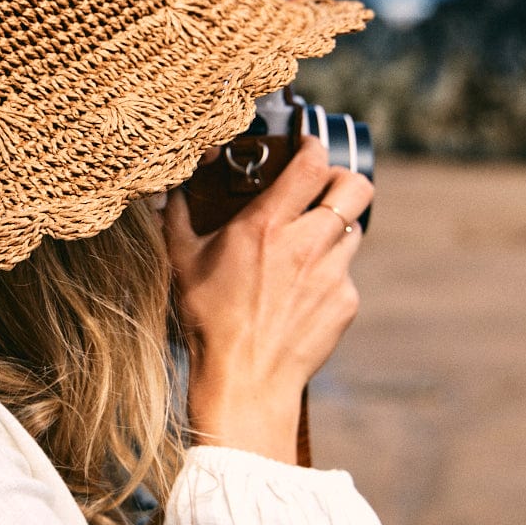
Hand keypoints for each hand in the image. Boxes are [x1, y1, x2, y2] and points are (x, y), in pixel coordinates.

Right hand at [162, 137, 372, 460]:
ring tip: (309, 246)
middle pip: (356, 187)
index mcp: (267, 225)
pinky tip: (303, 293)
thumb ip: (176, 219)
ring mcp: (332, 273)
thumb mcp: (182, 263)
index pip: (312, 163)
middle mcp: (307, 242)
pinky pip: (346, 274)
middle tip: (325, 189)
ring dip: (336, 230)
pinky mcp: (345, 301)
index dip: (315, 146)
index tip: (308, 147)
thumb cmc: (208, 320)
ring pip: (354, 230)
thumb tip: (169, 192)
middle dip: (344, 180)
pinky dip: (329, 276)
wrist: (245, 378)